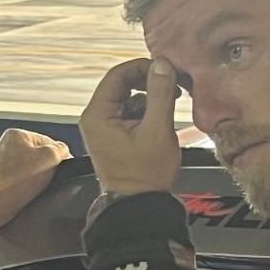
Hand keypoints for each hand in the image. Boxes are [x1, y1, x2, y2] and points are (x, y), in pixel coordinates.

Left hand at [0, 128, 70, 224]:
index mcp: (14, 134)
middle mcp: (0, 145)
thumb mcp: (50, 158)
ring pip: (22, 169)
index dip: (58, 155)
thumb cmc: (19, 179)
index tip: (61, 168)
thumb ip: (60, 149)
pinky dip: (19, 188)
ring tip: (33, 189)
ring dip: (30, 178)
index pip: (46, 142)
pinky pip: (12, 182)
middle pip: (33, 155)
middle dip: (42, 167)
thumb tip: (62, 151)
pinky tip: (22, 195)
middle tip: (47, 180)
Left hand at [80, 57, 181, 195]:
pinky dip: (146, 111)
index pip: (117, 74)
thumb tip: (163, 64)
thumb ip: (160, 94)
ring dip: (149, 97)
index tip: (167, 70)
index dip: (143, 67)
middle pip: (121, 84)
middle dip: (148, 82)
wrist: (140, 206)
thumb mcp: (157, 130)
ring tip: (170, 105)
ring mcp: (103, 127)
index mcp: (97, 114)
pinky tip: (161, 120)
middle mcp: (95, 118)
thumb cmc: (147, 174)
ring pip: (128, 97)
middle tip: (173, 86)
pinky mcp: (113, 135)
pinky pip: (129, 112)